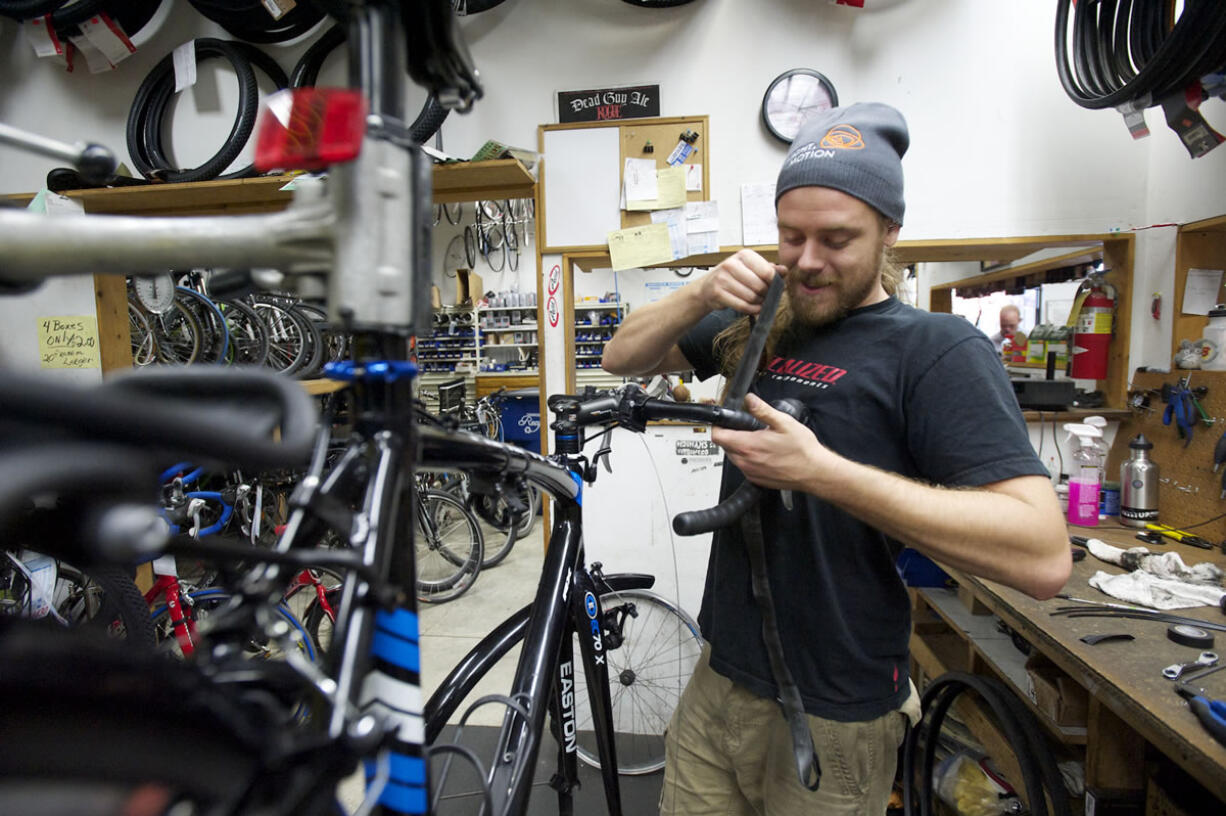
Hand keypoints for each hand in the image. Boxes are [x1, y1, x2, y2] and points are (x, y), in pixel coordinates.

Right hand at [698, 249, 785, 314]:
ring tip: (760, 302)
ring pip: (751, 297)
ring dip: (759, 303)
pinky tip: (754, 308)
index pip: (767, 272)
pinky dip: (751, 310)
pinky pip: (742, 306)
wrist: (708, 286)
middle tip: (767, 297)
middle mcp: (731, 264)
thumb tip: (785, 270)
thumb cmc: (734, 276)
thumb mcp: (751, 268)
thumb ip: (769, 269)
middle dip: (766, 295)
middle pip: (759, 286)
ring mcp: (722, 279)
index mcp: (744, 255)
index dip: (774, 283)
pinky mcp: (718, 293)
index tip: (774, 288)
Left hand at [712, 394, 839, 491]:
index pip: (718, 436)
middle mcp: (746, 462)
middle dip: (730, 435)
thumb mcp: (784, 423)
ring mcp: (750, 472)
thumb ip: (763, 411)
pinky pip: (744, 467)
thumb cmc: (802, 450)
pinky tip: (763, 453)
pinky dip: (748, 458)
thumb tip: (750, 400)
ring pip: (734, 457)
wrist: (814, 472)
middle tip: (745, 427)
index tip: (723, 420)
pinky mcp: (756, 480)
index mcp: (748, 446)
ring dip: (739, 447)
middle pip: (724, 446)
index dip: (718, 425)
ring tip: (757, 440)